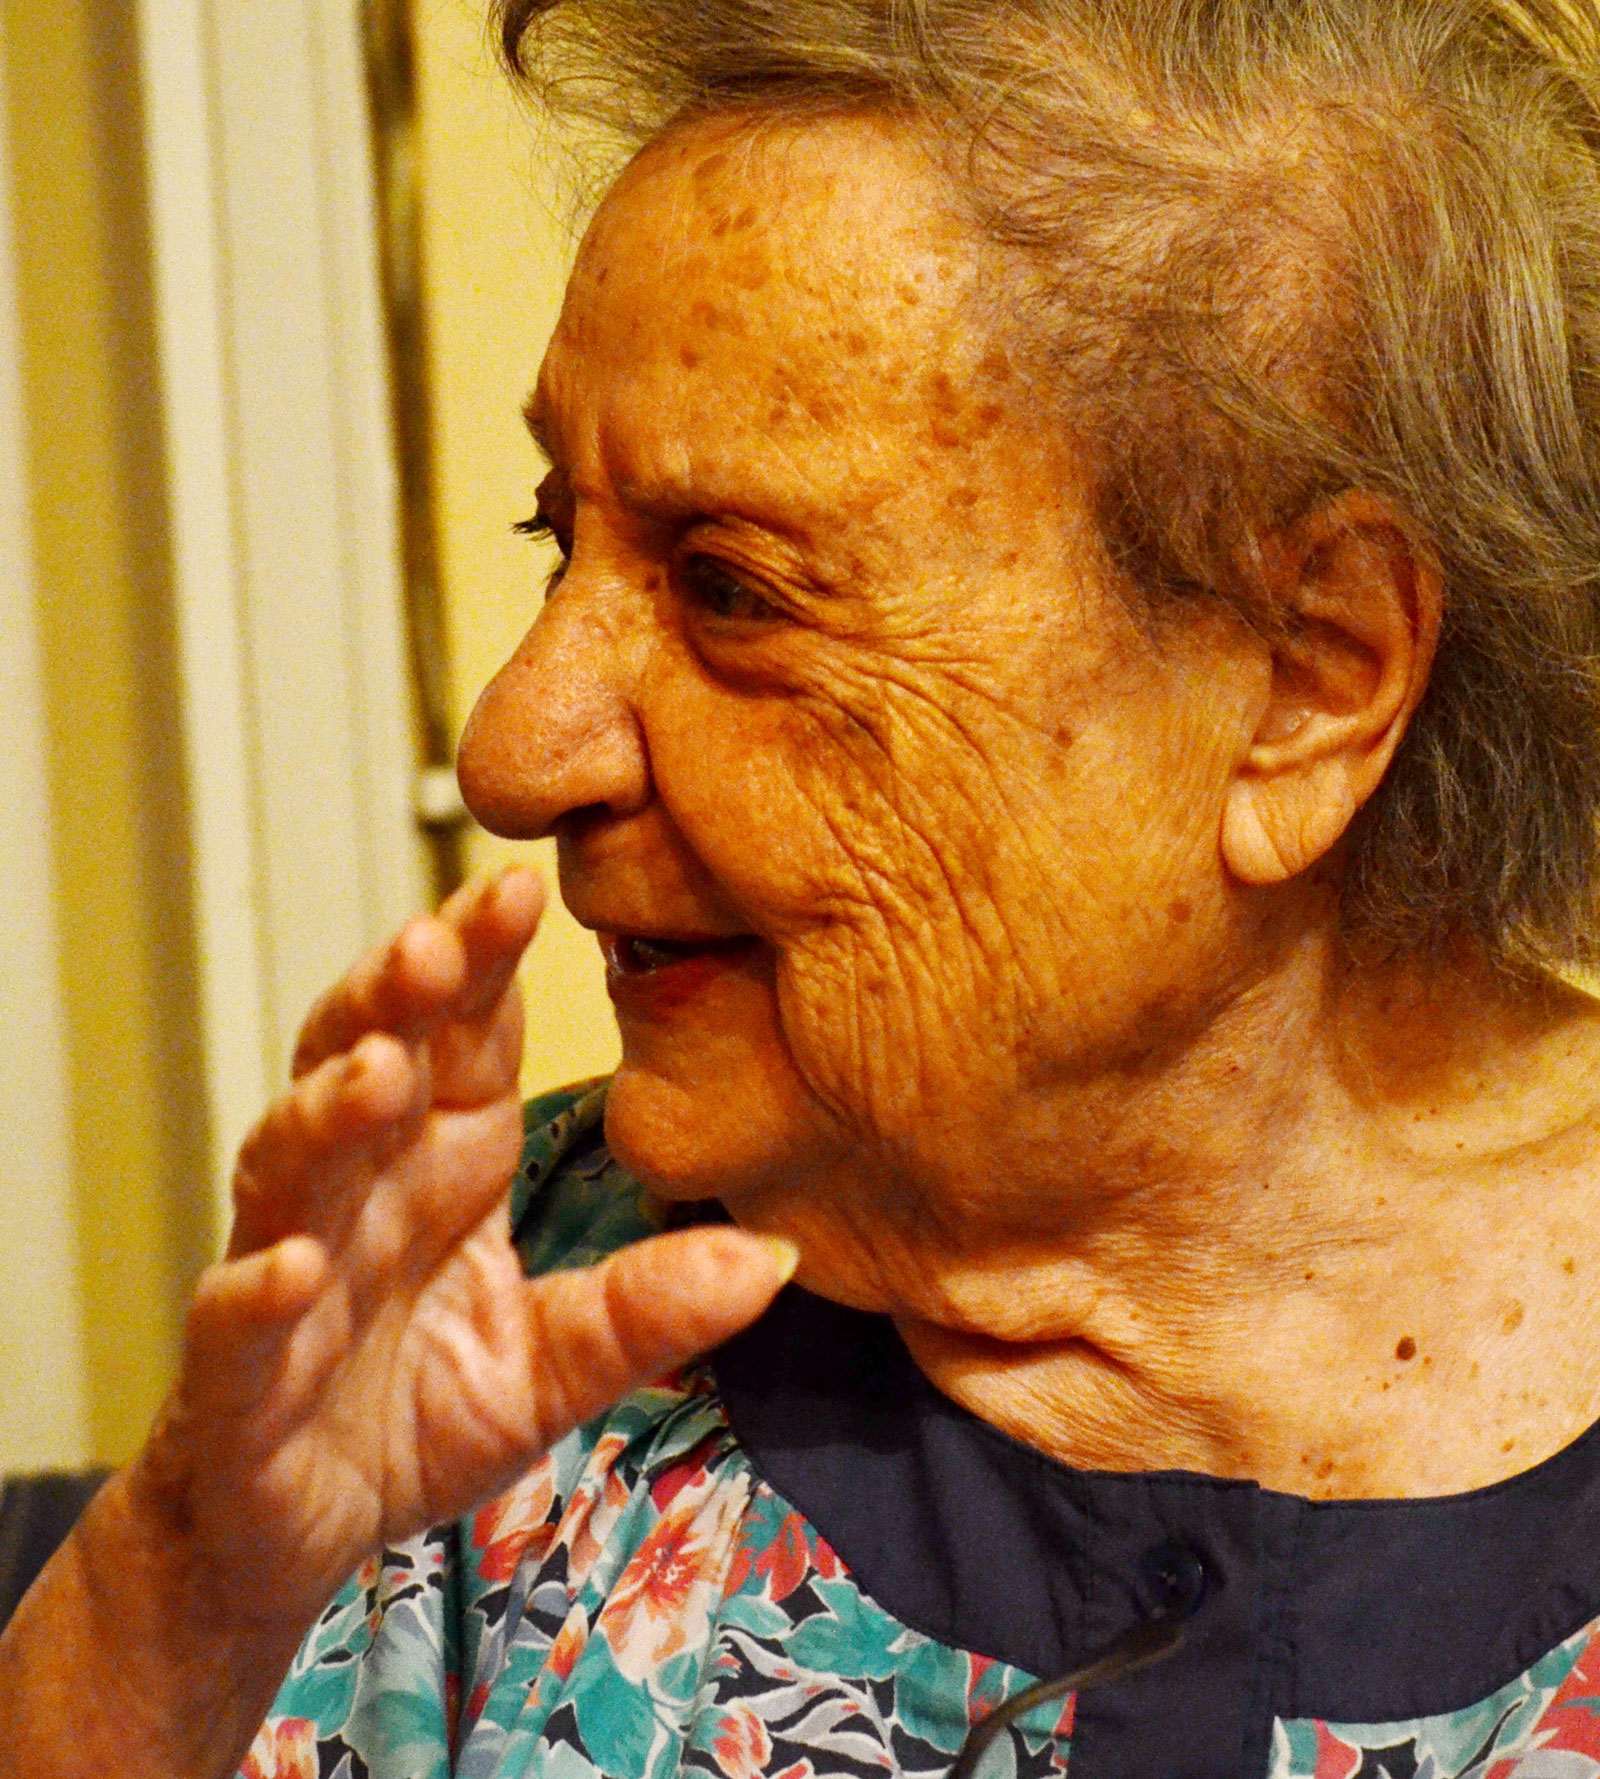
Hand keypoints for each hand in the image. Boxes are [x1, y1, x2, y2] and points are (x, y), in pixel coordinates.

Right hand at [135, 866, 794, 1629]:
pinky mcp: (237, 1375)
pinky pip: (235, 1318)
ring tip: (378, 1072)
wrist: (300, 1535)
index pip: (463, 1039)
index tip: (526, 887)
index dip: (481, 963)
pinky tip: (291, 1265)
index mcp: (445, 1164)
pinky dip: (256, 1287)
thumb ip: (648, 1308)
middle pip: (365, 1061)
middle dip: (397, 996)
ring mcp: (290, 1271)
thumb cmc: (422, 1415)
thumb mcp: (558, 1366)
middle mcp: (362, 1192)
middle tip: (441, 939)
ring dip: (327, 1112)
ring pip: (291, 1163)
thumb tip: (781, 1257)